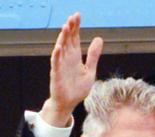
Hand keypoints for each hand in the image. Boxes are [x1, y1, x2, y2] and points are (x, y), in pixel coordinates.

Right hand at [41, 12, 102, 126]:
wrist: (69, 103)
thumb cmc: (78, 88)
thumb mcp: (90, 70)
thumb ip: (93, 55)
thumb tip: (99, 38)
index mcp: (75, 57)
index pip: (75, 38)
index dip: (76, 27)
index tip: (77, 16)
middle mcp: (67, 59)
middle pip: (68, 40)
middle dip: (70, 28)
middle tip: (72, 17)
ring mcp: (61, 66)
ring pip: (61, 49)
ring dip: (62, 38)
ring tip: (65, 27)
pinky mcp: (56, 75)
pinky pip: (56, 64)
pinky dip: (57, 56)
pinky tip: (59, 47)